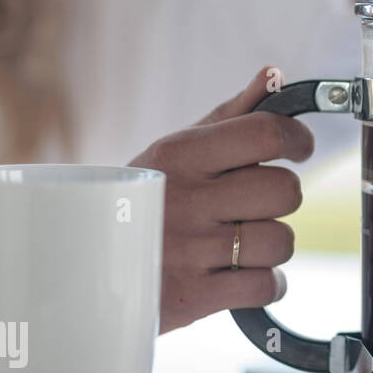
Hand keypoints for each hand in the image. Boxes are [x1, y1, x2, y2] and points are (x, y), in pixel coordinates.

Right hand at [130, 67, 313, 332]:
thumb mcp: (172, 152)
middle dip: (280, 198)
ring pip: (281, 241)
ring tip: (241, 243)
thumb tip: (273, 75)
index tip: (298, 148)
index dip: (297, 139)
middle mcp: (186, 199)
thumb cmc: (141, 201)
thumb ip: (230, 115)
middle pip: (285, 191)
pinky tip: (242, 275)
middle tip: (257, 204)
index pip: (266, 133)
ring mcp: (189, 251)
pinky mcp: (192, 297)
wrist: (73, 267)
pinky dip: (266, 284)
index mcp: (181, 154)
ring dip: (272, 246)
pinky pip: (267, 285)